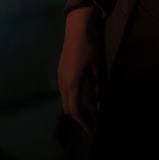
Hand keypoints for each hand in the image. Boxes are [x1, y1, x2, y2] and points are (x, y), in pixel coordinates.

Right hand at [57, 6, 100, 132]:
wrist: (76, 31)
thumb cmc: (89, 48)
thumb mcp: (96, 68)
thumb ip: (97, 86)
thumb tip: (98, 101)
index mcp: (72, 84)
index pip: (74, 110)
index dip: (82, 121)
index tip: (90, 128)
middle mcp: (63, 84)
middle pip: (68, 108)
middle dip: (78, 117)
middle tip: (90, 122)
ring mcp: (60, 78)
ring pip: (65, 100)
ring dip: (75, 108)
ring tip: (87, 111)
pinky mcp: (60, 73)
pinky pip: (65, 91)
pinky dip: (72, 98)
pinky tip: (82, 96)